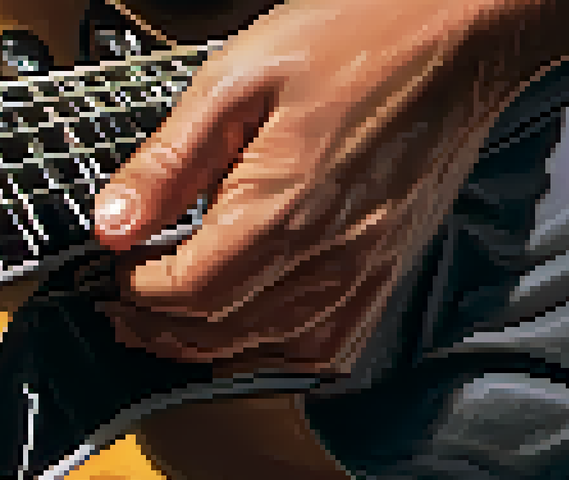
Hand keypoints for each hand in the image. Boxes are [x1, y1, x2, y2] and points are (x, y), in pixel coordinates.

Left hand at [90, 0, 568, 371]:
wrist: (456, 35)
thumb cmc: (356, 39)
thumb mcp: (234, 81)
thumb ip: (167, 163)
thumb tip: (112, 224)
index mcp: (281, 211)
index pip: (187, 292)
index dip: (137, 291)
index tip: (115, 271)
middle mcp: (326, 260)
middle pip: (218, 333)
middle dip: (156, 327)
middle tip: (121, 306)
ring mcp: (362, 275)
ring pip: (265, 353)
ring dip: (203, 347)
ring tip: (164, 322)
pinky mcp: (385, 276)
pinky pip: (324, 352)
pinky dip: (272, 356)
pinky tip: (243, 334)